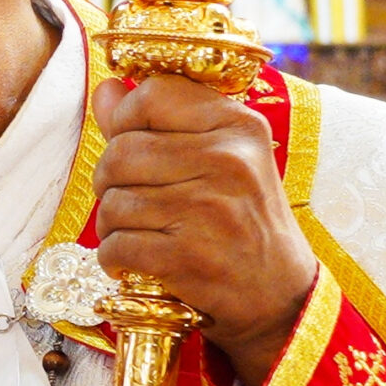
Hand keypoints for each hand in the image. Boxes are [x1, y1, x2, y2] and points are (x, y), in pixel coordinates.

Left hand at [91, 75, 318, 385]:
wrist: (281, 298)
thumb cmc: (241, 221)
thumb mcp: (217, 160)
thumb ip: (156, 122)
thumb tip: (104, 87)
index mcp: (238, 126)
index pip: (151, 94)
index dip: (124, 120)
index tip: (130, 144)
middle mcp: (230, 161)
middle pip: (121, 151)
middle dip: (111, 180)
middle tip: (132, 200)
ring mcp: (211, 210)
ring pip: (114, 201)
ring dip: (113, 225)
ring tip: (141, 234)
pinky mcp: (190, 257)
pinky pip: (116, 246)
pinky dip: (115, 259)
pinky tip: (137, 263)